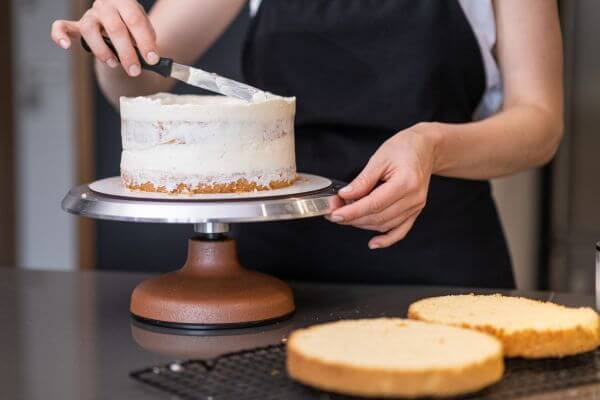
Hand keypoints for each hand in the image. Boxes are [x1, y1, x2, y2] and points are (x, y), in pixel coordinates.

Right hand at [51, 0, 158, 75]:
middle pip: (115, 28)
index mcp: (125, 2)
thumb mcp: (146, 29)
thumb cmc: (134, 26)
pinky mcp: (78, 25)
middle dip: (127, 53)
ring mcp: (91, 15)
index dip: (145, 41)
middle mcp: (106, 6)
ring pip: (90, 30)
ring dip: (103, 50)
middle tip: (135, 71)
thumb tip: (151, 58)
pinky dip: (60, 35)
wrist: (122, 20)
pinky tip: (65, 45)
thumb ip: (147, 39)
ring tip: (114, 63)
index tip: (152, 59)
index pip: (135, 20)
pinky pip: (63, 27)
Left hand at [327, 123, 437, 248]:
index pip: (373, 204)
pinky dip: (386, 239)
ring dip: (363, 224)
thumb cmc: (404, 148)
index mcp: (405, 183)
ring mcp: (416, 207)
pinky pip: (400, 231)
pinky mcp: (415, 211)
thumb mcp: (379, 158)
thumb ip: (363, 180)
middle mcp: (413, 198)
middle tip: (334, 212)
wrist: (426, 149)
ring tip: (346, 215)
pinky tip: (373, 243)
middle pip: (378, 217)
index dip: (351, 212)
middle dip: (352, 218)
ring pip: (385, 225)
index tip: (334, 214)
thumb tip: (346, 195)